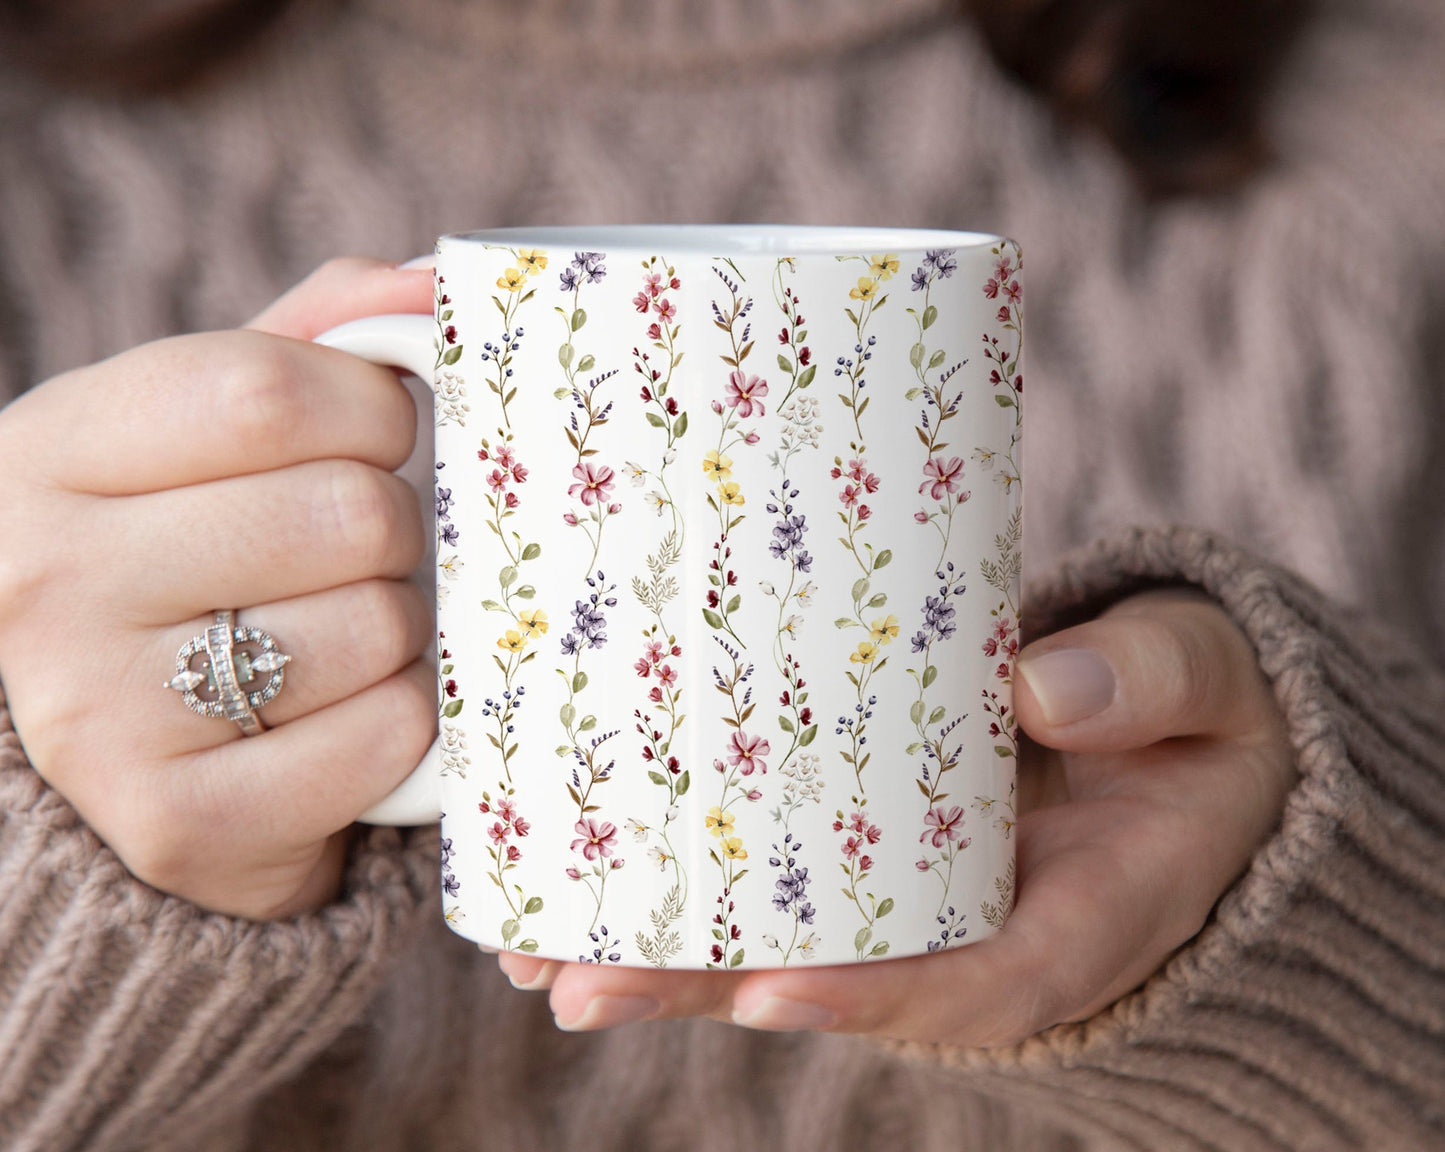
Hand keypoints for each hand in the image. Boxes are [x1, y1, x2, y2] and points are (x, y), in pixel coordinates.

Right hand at [0, 258, 434, 918]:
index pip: (264, 393)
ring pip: (375, 626)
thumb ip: (313, 339)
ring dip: (401, 627)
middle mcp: (44, 581)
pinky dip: (409, 720)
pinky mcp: (179, 824)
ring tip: (345, 634)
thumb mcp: (213, 431)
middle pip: (342, 512)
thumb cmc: (199, 555)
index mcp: (46, 452)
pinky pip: (387, 736)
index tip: (381, 435)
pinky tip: (352, 712)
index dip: (372, 409)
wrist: (141, 753)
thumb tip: (428, 282)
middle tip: (359, 551)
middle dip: (392, 527)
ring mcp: (99, 717)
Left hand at [495, 589, 1295, 1043]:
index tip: (770, 992)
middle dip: (709, 993)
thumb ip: (1154, 682)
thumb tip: (1040, 689)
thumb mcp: (1208, 683)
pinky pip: (780, 885)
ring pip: (786, 945)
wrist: (1178, 734)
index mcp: (1077, 912)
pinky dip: (689, 893)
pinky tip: (585, 882)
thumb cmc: (1196, 714)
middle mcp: (977, 926)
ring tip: (537, 958)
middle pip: (839, 979)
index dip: (874, 995)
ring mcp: (917, 895)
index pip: (975, 978)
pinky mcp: (876, 851)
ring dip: (664, 961)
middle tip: (578, 989)